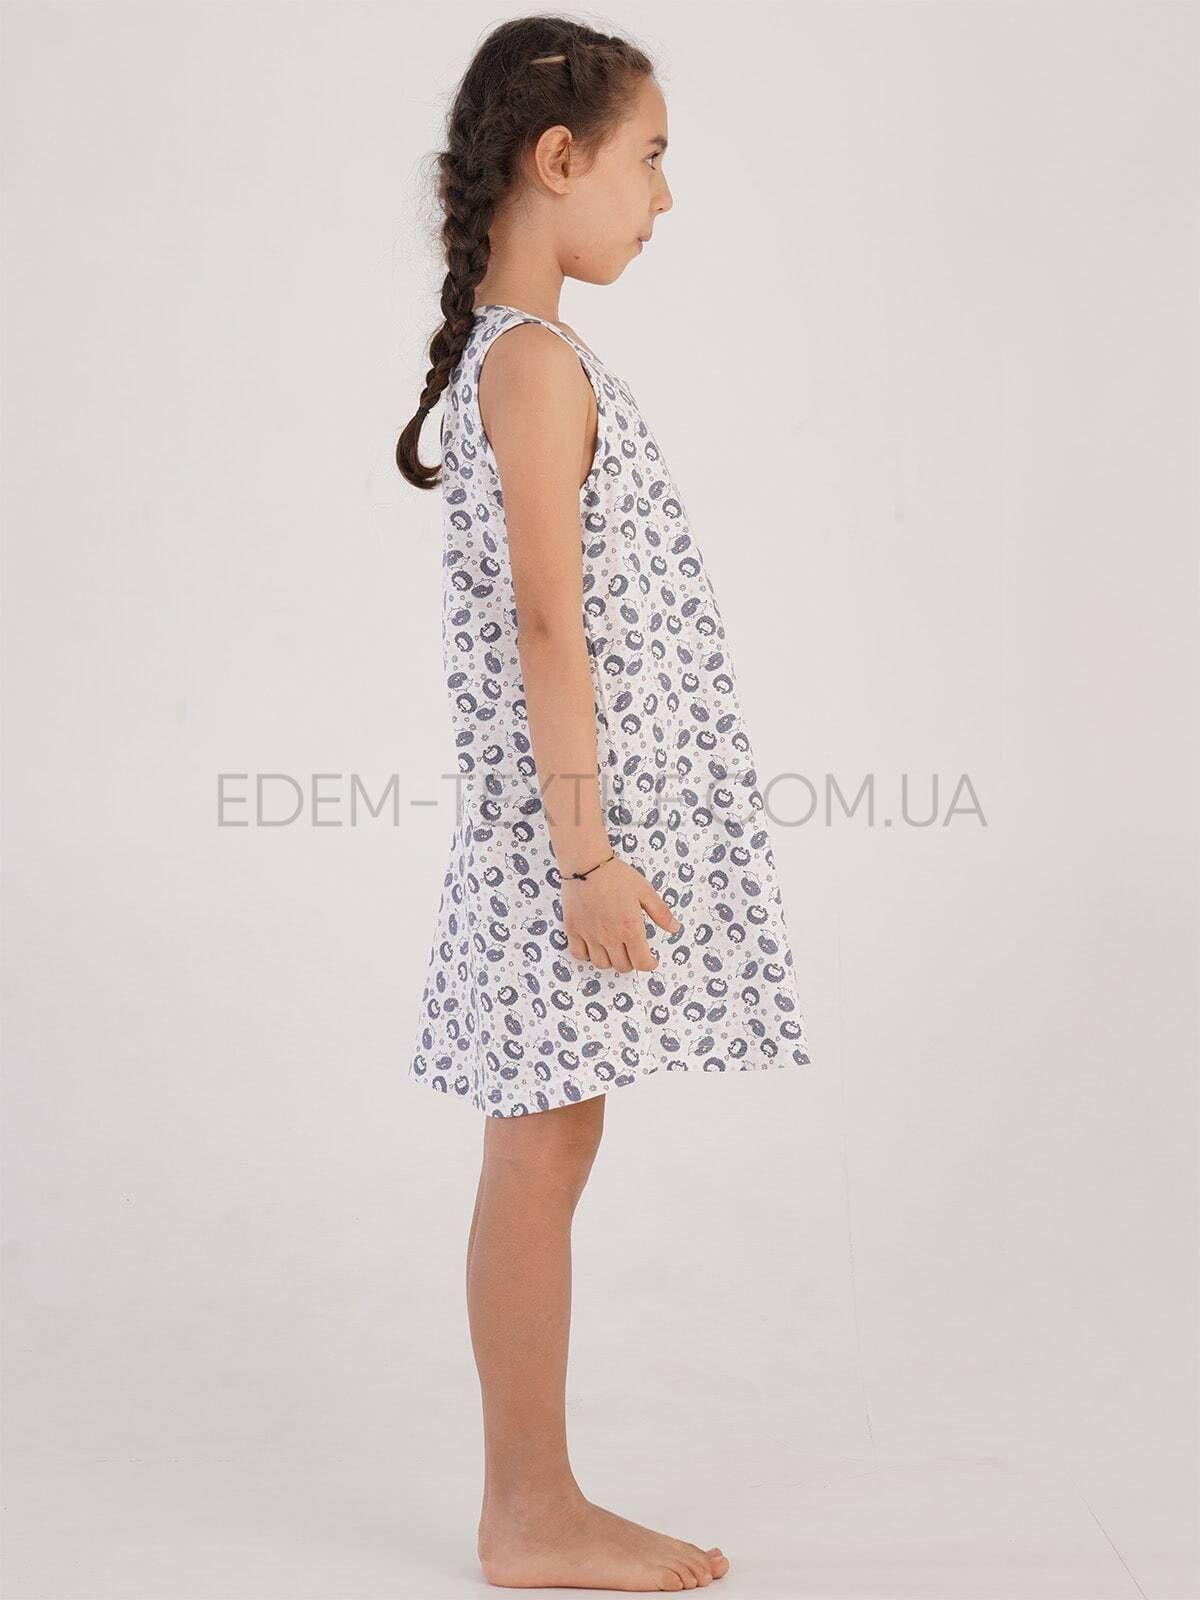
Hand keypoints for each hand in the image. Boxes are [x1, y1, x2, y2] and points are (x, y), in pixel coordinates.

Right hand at [560, 855, 680, 971]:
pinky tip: (594, 947)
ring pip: (602, 964)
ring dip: (611, 961)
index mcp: (630, 928)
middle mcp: (610, 936)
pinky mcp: (573, 929)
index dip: (650, 964)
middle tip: (634, 951)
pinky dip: (588, 955)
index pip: (642, 963)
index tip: (651, 960)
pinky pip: (579, 954)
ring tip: (615, 949)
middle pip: (623, 966)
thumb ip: (661, 913)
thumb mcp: (645, 891)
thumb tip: (674, 928)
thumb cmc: (617, 875)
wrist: (587, 863)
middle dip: (632, 962)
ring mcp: (589, 935)